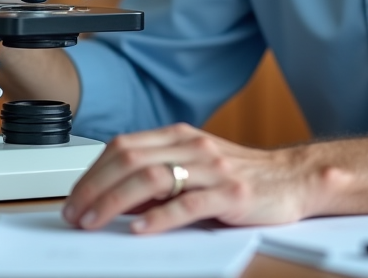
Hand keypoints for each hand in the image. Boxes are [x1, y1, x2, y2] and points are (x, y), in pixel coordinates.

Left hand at [62, 123, 311, 233]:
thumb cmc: (241, 175)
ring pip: (151, 179)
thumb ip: (158, 175)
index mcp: (179, 136)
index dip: (92, 172)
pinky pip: (187, 204)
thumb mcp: (195, 165)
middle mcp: (192, 146)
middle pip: (129, 160)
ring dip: (115, 202)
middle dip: (94, 188)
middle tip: (75, 214)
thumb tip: (113, 197)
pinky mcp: (230, 194)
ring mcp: (212, 169)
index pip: (122, 147)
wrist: (293, 178)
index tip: (74, 197)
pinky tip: (139, 230)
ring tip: (95, 222)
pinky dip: (158, 218)